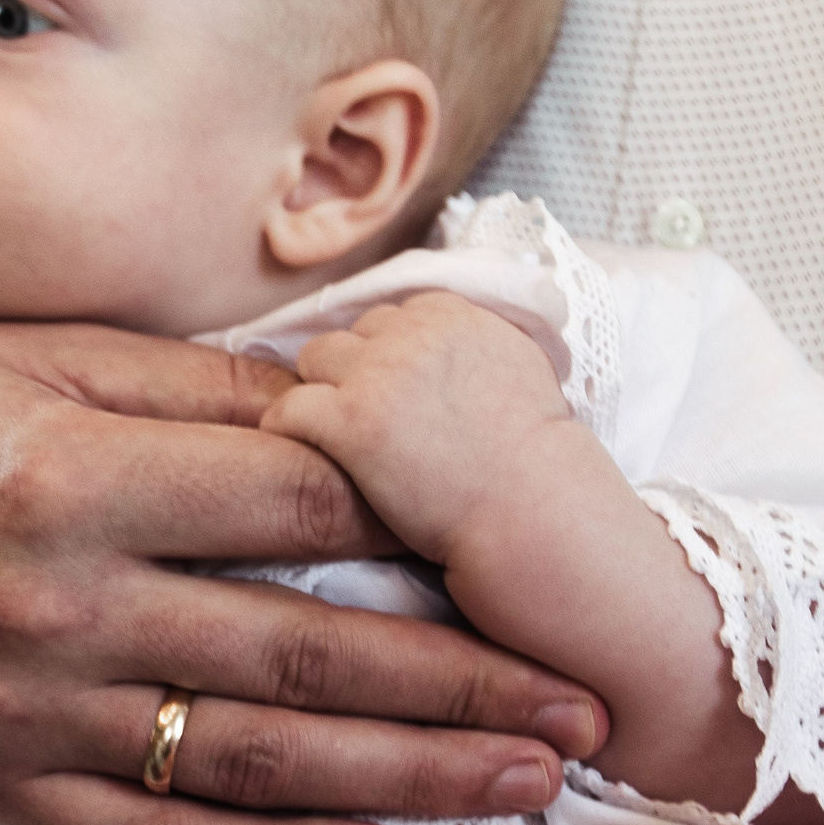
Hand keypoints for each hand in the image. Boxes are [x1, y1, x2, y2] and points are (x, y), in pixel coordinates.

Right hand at [0, 321, 608, 824]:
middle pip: (306, 649)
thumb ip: (187, 384)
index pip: (293, 503)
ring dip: (405, 776)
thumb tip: (342, 400)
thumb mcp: (29, 353)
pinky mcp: (0, 780)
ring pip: (253, 756)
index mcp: (74, 474)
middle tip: (583, 707)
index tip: (512, 546)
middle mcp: (61, 602)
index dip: (417, 522)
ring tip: (524, 784)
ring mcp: (29, 706)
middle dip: (462, 683)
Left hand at [258, 292, 573, 562]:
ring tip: (333, 435)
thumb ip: (477, 342)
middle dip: (355, 372)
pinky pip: (288, 408)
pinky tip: (297, 448)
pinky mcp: (349, 422)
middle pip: (352, 334)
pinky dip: (286, 427)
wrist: (532, 510)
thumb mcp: (520, 368)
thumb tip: (452, 340)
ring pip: (314, 359)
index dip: (390, 356)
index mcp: (452, 314)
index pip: (393, 316)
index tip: (399, 394)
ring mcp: (376, 375)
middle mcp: (411, 333)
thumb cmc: (537, 458)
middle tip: (367, 420)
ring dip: (321, 393)